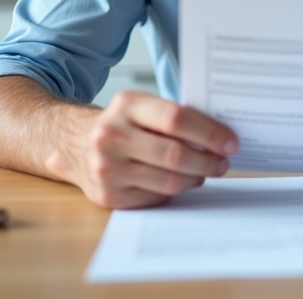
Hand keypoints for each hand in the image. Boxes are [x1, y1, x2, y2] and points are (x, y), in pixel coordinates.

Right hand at [58, 91, 238, 208]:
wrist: (72, 143)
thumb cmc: (119, 124)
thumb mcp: (139, 107)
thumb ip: (172, 116)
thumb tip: (219, 136)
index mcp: (126, 105)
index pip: (176, 119)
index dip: (209, 132)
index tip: (230, 142)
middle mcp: (112, 136)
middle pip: (175, 154)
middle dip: (208, 160)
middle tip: (223, 162)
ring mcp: (107, 168)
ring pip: (168, 181)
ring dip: (196, 178)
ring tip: (206, 171)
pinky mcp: (108, 195)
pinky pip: (155, 197)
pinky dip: (174, 190)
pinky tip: (181, 181)